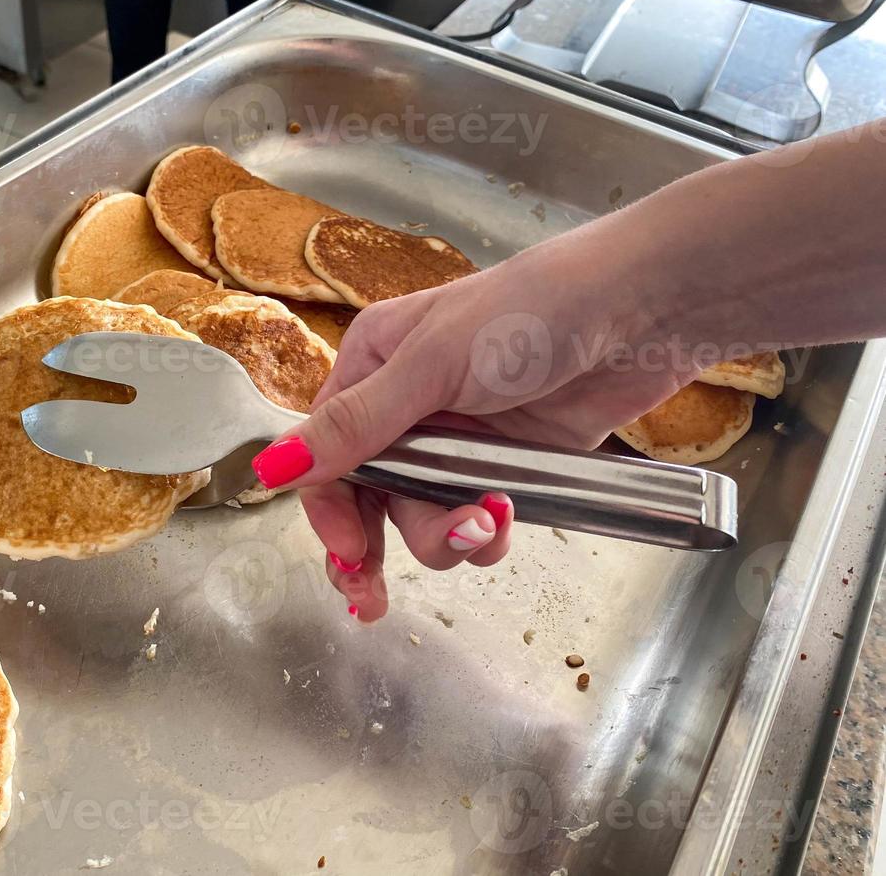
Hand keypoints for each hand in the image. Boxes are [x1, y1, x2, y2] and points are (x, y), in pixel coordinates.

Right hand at [252, 240, 695, 621]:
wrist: (642, 313)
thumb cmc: (532, 313)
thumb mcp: (433, 365)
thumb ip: (356, 426)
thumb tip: (270, 467)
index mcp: (373, 366)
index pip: (325, 453)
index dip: (329, 509)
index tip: (349, 552)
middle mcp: (406, 406)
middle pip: (367, 498)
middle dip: (373, 546)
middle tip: (373, 600)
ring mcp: (458, 441)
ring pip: (421, 518)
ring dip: (446, 534)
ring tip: (486, 523)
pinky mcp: (506, 467)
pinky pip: (475, 521)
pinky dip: (487, 532)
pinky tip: (508, 518)